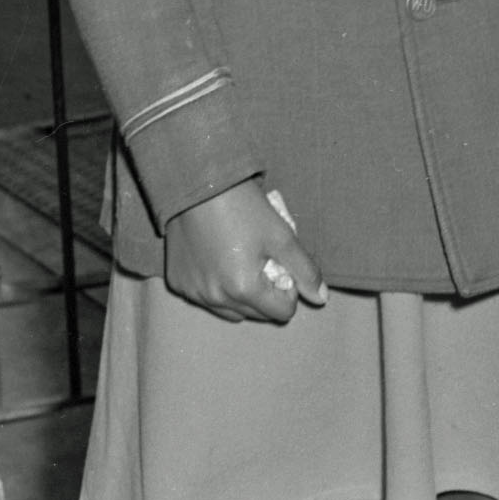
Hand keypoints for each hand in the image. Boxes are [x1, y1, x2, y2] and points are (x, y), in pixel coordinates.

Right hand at [163, 178, 327, 323]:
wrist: (199, 185)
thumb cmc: (244, 208)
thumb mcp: (282, 236)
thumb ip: (304, 270)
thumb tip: (321, 299)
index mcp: (243, 289)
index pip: (282, 312)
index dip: (289, 290)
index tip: (282, 265)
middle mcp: (215, 298)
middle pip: (256, 314)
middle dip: (266, 295)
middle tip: (264, 262)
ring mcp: (193, 293)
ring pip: (229, 311)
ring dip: (241, 296)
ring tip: (242, 262)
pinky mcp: (177, 283)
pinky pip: (204, 298)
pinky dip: (215, 287)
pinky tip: (218, 260)